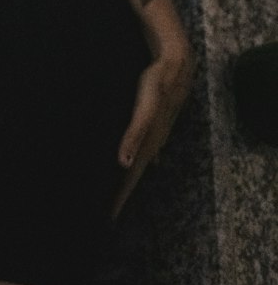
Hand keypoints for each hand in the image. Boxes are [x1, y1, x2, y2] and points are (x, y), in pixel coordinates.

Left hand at [113, 30, 193, 217]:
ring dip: (127, 181)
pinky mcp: (154, 126)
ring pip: (138, 164)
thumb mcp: (145, 111)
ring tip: (117, 195)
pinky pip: (143, 149)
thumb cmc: (156, 86)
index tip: (108, 217)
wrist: (176, 67)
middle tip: (107, 216)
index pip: (130, 178)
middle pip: (133, 176)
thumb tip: (125, 163)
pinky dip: (136, 160)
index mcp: (147, 144)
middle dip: (121, 195)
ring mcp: (154, 135)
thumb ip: (135, 135)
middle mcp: (151, 143)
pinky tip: (133, 164)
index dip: (119, 197)